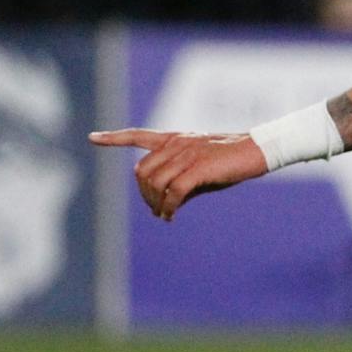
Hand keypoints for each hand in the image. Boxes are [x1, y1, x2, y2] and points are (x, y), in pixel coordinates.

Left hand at [89, 128, 267, 220]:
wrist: (257, 151)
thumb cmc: (231, 161)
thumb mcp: (202, 169)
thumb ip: (181, 181)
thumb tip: (167, 205)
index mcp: (175, 139)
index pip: (138, 136)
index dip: (114, 138)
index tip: (93, 138)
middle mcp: (176, 144)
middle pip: (143, 171)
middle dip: (143, 194)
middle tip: (154, 209)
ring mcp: (186, 155)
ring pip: (155, 183)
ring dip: (155, 203)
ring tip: (163, 215)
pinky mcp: (198, 168)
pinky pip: (173, 191)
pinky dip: (168, 207)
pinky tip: (170, 215)